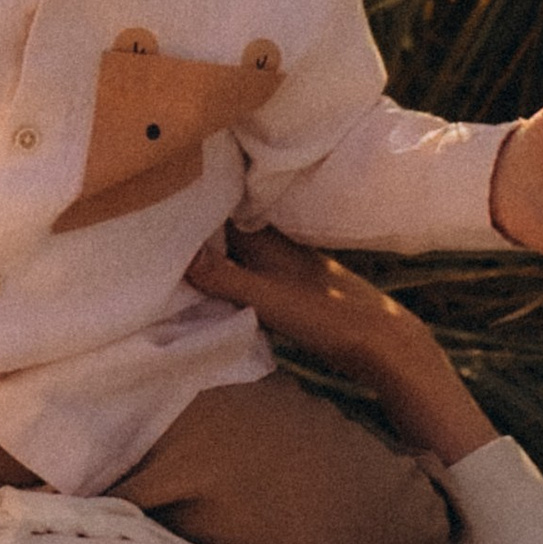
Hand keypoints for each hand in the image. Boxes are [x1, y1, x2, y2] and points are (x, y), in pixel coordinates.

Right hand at [188, 225, 493, 463]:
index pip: (221, 205)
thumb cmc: (326, 317)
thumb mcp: (267, 299)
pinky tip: (220, 288)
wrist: (383, 344)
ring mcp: (287, 266)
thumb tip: (178, 255)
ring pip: (239, 251)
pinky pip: (252, 271)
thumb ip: (223, 277)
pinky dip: (233, 274)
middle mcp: (276, 244)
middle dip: (196, 228)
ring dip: (215, 254)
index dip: (192, 201)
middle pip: (226, 228)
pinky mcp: (295, 288)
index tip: (161, 199)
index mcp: (267, 237)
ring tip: (177, 259)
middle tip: (159, 231)